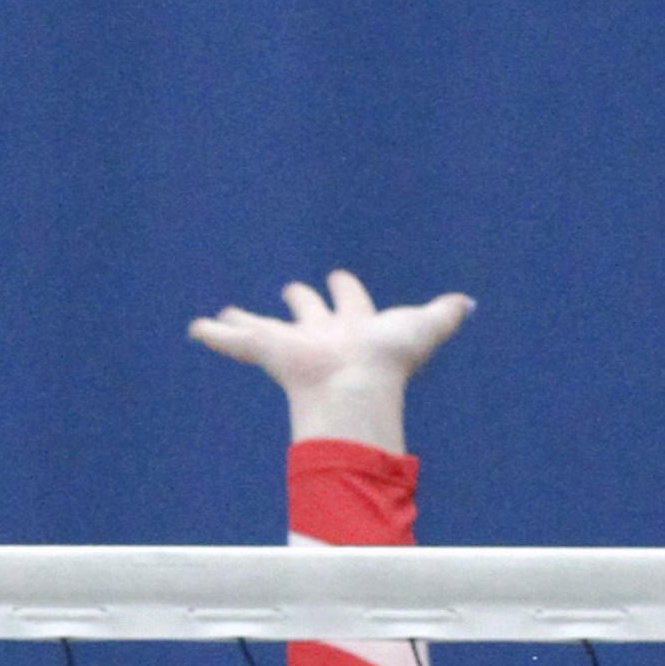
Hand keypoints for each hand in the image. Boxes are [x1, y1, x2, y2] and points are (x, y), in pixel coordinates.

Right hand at [188, 271, 471, 451]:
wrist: (355, 387)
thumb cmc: (389, 362)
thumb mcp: (424, 328)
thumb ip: (443, 315)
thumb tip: (468, 304)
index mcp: (353, 327)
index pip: (349, 303)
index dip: (346, 291)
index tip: (338, 278)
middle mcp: (321, 335)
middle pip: (306, 312)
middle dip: (300, 302)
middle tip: (292, 290)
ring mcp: (292, 345)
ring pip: (263, 329)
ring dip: (244, 322)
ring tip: (224, 314)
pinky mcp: (267, 351)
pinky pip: (235, 342)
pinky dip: (214, 336)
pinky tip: (196, 329)